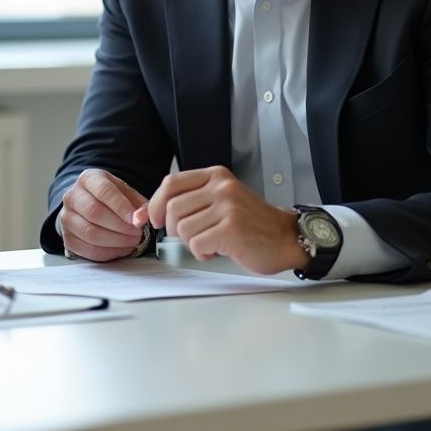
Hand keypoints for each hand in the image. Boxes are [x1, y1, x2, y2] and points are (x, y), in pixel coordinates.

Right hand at [59, 168, 148, 261]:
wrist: (91, 205)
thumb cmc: (110, 198)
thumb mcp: (126, 193)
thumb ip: (139, 204)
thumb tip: (143, 218)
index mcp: (88, 179)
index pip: (104, 191)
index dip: (121, 206)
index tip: (135, 219)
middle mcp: (72, 196)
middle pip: (94, 213)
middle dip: (120, 226)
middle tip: (137, 232)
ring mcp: (66, 218)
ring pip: (90, 233)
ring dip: (116, 241)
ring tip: (131, 240)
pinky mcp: (67, 238)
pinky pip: (88, 250)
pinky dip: (109, 253)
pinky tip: (121, 248)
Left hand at [137, 166, 308, 274]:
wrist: (286, 238)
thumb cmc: (250, 223)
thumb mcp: (220, 200)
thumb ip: (189, 200)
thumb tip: (145, 213)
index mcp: (216, 176)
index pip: (171, 184)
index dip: (155, 203)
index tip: (152, 219)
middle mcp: (221, 187)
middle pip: (172, 208)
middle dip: (173, 229)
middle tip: (189, 237)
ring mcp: (227, 207)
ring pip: (182, 228)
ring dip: (191, 243)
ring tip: (209, 243)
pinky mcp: (231, 229)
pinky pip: (197, 244)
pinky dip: (202, 253)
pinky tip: (217, 251)